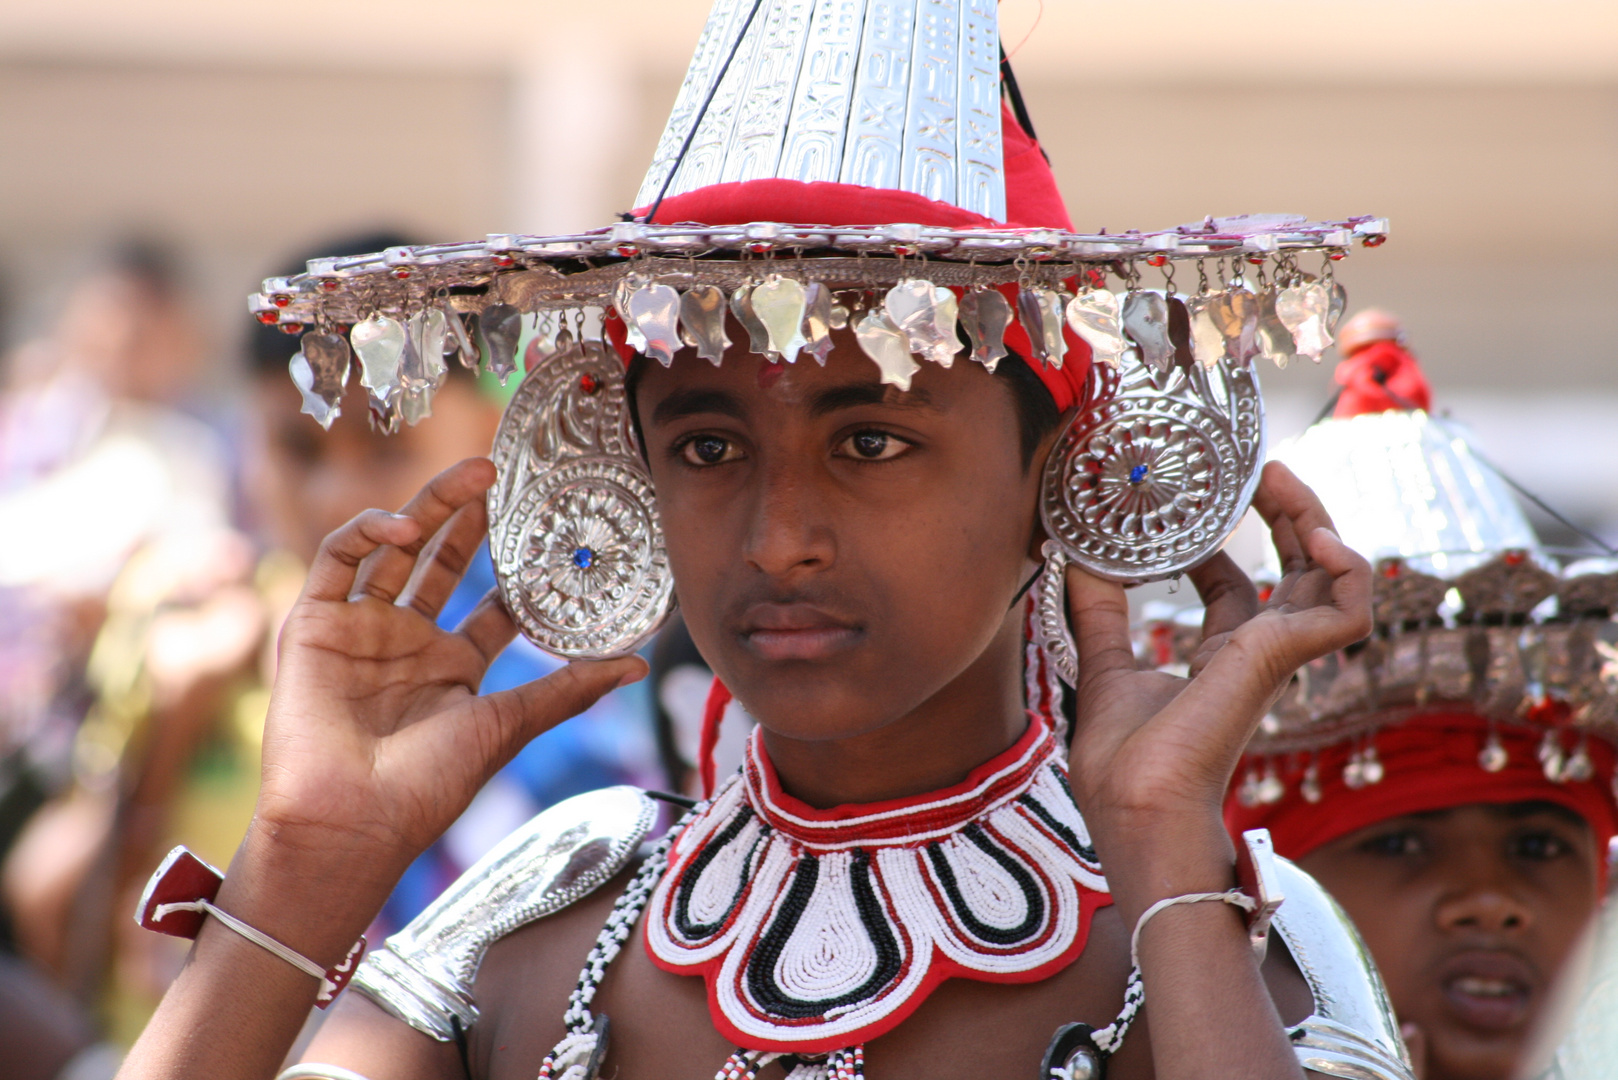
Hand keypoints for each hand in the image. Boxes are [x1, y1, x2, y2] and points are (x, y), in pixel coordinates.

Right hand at [243, 459, 645, 934]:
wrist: (349, 822)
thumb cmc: (428, 787)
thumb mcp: (508, 726)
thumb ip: (567, 690)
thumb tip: (637, 665)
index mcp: (454, 668)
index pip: (491, 602)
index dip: (516, 564)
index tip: (548, 526)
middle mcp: (407, 643)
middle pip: (443, 562)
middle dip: (471, 515)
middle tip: (502, 471)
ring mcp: (360, 630)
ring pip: (395, 548)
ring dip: (429, 507)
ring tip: (473, 474)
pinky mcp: (314, 623)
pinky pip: (337, 559)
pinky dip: (366, 531)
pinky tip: (403, 524)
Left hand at [1062, 462, 1370, 848]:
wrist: (1138, 807)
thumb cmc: (1126, 767)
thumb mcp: (1105, 666)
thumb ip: (1098, 614)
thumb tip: (1077, 561)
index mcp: (1218, 660)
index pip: (1238, 588)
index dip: (1224, 540)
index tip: (1200, 505)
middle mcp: (1256, 655)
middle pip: (1292, 570)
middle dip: (1283, 514)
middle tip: (1257, 470)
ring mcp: (1276, 658)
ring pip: (1330, 578)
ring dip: (1315, 521)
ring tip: (1281, 480)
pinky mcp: (1285, 659)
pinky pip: (1350, 609)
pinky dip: (1348, 569)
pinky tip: (1318, 536)